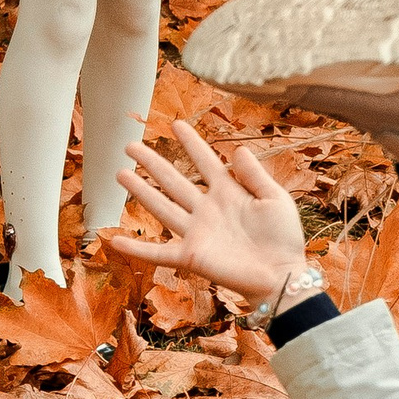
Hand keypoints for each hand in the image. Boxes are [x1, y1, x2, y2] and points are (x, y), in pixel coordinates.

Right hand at [104, 120, 306, 304]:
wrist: (282, 274)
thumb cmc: (283, 238)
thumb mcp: (275, 199)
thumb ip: (255, 175)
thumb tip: (237, 149)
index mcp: (229, 193)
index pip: (205, 161)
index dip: (191, 143)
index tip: (176, 124)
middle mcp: (207, 210)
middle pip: (174, 180)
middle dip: (153, 163)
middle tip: (131, 146)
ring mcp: (197, 232)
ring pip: (162, 207)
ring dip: (140, 191)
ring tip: (120, 172)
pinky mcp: (191, 256)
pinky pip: (158, 252)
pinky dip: (136, 248)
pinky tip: (114, 239)